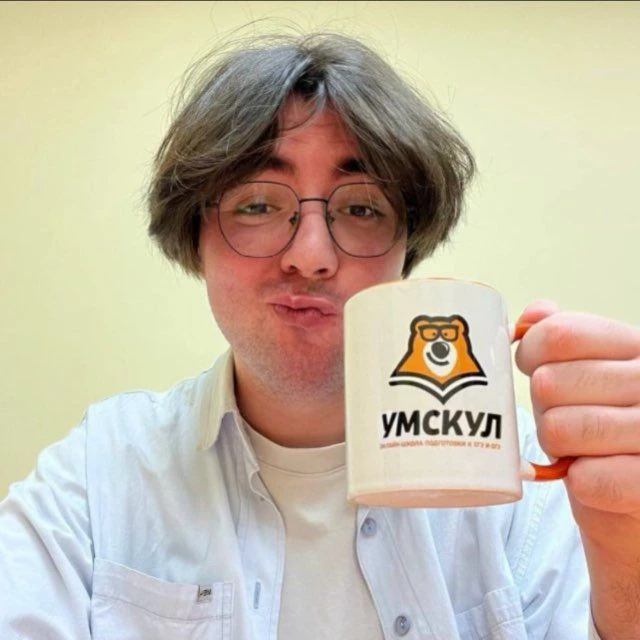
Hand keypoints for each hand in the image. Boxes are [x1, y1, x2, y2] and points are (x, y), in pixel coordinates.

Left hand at [515, 300, 639, 637]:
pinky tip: (591, 475)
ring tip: (576, 447)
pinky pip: (585, 479)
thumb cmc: (598, 426)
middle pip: (549, 383)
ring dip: (556, 444)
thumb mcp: (581, 373)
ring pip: (559, 429)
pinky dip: (577, 482)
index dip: (530, 352)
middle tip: (563, 419)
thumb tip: (535, 313)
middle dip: (543, 406)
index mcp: (636, 347)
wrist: (633, 499)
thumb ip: (564, 336)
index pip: (561, 334)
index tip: (532, 367)